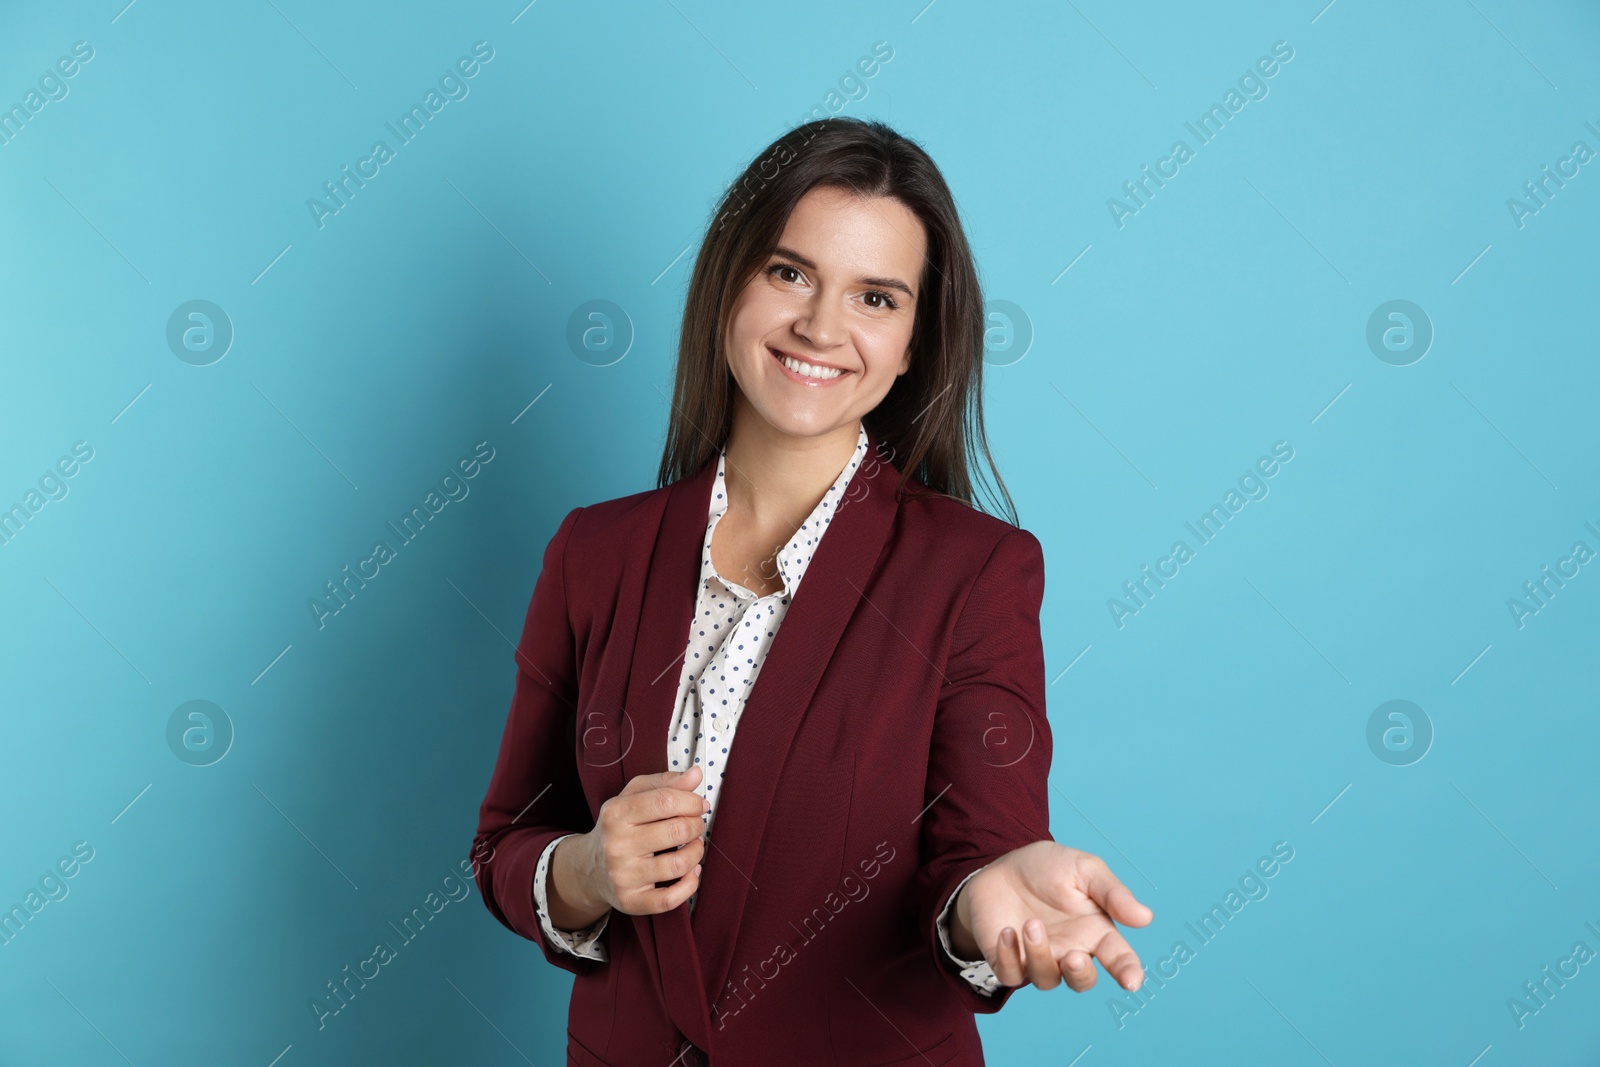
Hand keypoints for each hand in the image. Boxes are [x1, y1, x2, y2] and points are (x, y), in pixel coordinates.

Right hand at [550, 765, 709, 926]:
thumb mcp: (632, 797)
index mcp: (616, 813)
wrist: (589, 869)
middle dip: (696, 825)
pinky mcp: (630, 900)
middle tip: (696, 825)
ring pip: (678, 864)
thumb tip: (695, 774)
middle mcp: (617, 844)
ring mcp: (623, 875)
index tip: (700, 805)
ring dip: (697, 853)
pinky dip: (689, 885)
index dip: (692, 801)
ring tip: (693, 847)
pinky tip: (690, 872)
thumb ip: (664, 783)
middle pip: (677, 830)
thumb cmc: (618, 828)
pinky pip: (670, 899)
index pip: (665, 800)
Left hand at [951, 840, 1152, 992]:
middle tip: (1073, 955)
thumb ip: (1113, 893)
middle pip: (1082, 981)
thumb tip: (1146, 918)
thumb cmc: (1049, 868)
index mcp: (1095, 932)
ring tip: (1031, 924)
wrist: (1004, 865)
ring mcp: (1039, 958)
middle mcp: (1070, 951)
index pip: (1119, 959)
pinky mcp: (1008, 960)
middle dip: (1080, 974)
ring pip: (1046, 979)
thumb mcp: (1084, 869)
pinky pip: (1011, 974)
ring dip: (1039, 955)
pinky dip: (1009, 957)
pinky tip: (1007, 931)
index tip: (1131, 981)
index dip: (1128, 972)